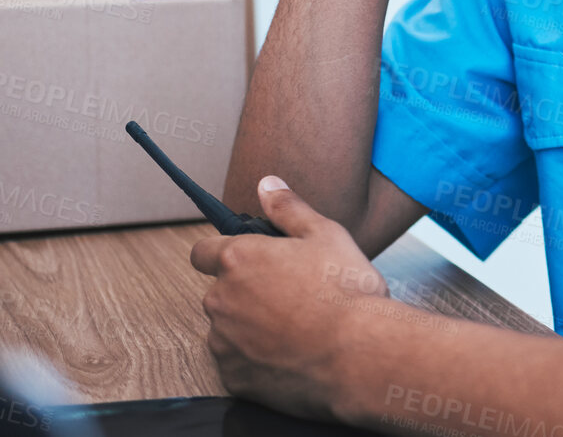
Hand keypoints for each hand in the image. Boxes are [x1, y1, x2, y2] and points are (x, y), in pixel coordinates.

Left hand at [190, 176, 390, 421]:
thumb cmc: (346, 291)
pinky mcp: (234, 379)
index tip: (247, 262)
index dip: (223, 254)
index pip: (202, 252)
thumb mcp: (326, 235)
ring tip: (295, 329)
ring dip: (250, 328)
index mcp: (238, 259)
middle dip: (245, 294)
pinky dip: (257, 361)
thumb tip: (267, 185)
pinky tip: (291, 355)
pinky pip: (237, 365)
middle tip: (290, 296)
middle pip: (220, 293)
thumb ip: (288, 208)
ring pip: (228, 330)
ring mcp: (224, 343)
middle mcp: (220, 300)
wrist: (360, 355)